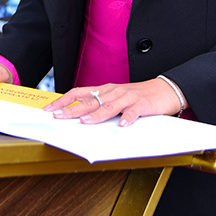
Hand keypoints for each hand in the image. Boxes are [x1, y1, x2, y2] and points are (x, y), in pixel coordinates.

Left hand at [43, 78, 183, 126]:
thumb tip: (80, 117)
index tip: (50, 110)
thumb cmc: (139, 96)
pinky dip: (127, 118)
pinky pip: (133, 112)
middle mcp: (113, 92)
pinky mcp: (142, 104)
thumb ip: (101, 106)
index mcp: (105, 90)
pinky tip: (122, 126)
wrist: (165, 90)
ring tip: (86, 123)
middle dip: (73, 109)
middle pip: (90, 100)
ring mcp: (127, 97)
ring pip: (109, 106)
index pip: (79, 93)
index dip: (64, 101)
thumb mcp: (116, 98)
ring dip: (96, 115)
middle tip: (58, 117)